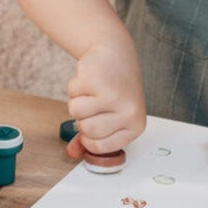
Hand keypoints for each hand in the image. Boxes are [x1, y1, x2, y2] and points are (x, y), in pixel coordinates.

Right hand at [65, 38, 145, 159]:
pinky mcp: (97, 80)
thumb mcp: (112, 115)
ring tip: (92, 90)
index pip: (101, 147)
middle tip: (93, 103)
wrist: (116, 53)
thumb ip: (92, 137)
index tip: (92, 123)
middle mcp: (128, 112)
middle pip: (87, 130)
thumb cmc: (115, 88)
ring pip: (76, 112)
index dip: (89, 138)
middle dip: (82, 118)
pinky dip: (75, 86)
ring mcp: (113, 95)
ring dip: (77, 100)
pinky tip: (89, 79)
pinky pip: (72, 93)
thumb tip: (72, 154)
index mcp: (135, 125)